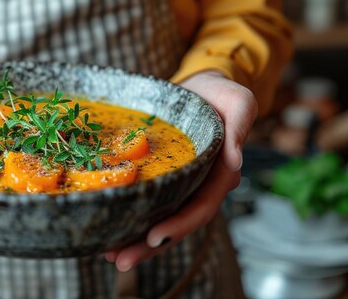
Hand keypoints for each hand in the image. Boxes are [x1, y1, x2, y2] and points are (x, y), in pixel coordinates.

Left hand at [105, 71, 256, 270]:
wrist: (202, 87)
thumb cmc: (222, 94)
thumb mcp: (238, 103)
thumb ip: (240, 129)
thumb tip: (235, 162)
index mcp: (219, 173)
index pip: (202, 206)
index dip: (180, 224)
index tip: (155, 237)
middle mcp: (199, 184)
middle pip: (176, 222)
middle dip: (149, 245)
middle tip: (119, 260)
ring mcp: (181, 183)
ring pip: (159, 217)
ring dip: (135, 239)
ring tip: (107, 254)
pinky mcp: (163, 176)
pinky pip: (147, 200)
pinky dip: (129, 215)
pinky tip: (107, 228)